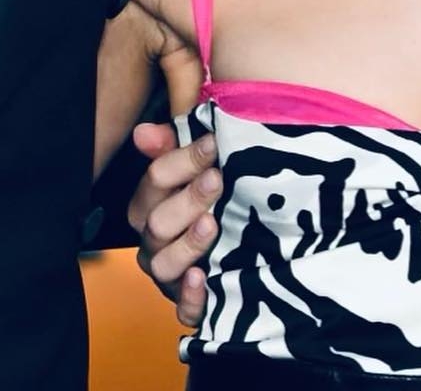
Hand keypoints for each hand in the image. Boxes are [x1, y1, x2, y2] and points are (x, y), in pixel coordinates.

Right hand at [126, 122, 221, 327]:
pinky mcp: (192, 304)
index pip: (154, 181)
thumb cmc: (223, 194)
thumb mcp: (206, 165)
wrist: (257, 243)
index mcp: (156, 204)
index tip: (213, 143)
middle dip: (188, 199)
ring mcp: (173, 275)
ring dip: (187, 244)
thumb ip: (176, 145)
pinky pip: (184, 309)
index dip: (181, 160)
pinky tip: (204, 277)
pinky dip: (192, 296)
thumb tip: (144, 131)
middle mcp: (157, 241)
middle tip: (218, 179)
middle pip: (157, 223)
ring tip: (212, 223)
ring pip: (164, 265)